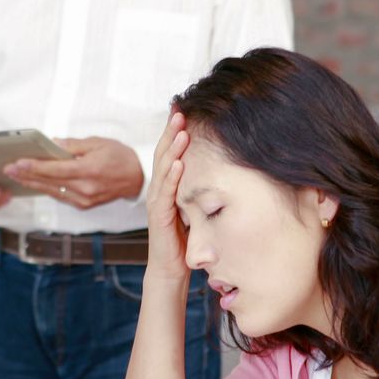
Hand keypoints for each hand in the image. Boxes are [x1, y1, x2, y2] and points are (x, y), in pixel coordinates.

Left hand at [3, 137, 142, 208]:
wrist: (138, 177)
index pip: (55, 170)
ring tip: (16, 175)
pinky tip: (34, 183)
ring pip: (52, 191)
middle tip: (8, 169)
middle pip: (49, 182)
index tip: (17, 163)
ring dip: (33, 183)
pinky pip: (60, 196)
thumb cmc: (120, 157)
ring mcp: (84, 200)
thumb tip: (53, 144)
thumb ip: (74, 145)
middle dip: (27, 175)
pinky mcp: (84, 205)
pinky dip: (46, 189)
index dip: (34, 166)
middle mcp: (85, 189)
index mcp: (90, 171)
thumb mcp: (99, 143)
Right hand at [145, 112, 190, 281]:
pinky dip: (172, 176)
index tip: (183, 109)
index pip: (170, 152)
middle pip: (163, 153)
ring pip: (163, 169)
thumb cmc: (185, 239)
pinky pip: (166, 193)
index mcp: (167, 185)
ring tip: (181, 129)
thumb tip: (221, 170)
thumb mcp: (196, 207)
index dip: (174, 131)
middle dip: (171, 130)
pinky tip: (179, 162)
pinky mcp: (160, 217)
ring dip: (172, 148)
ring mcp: (157, 202)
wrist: (171, 269)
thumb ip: (200, 189)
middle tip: (180, 109)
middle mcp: (159, 190)